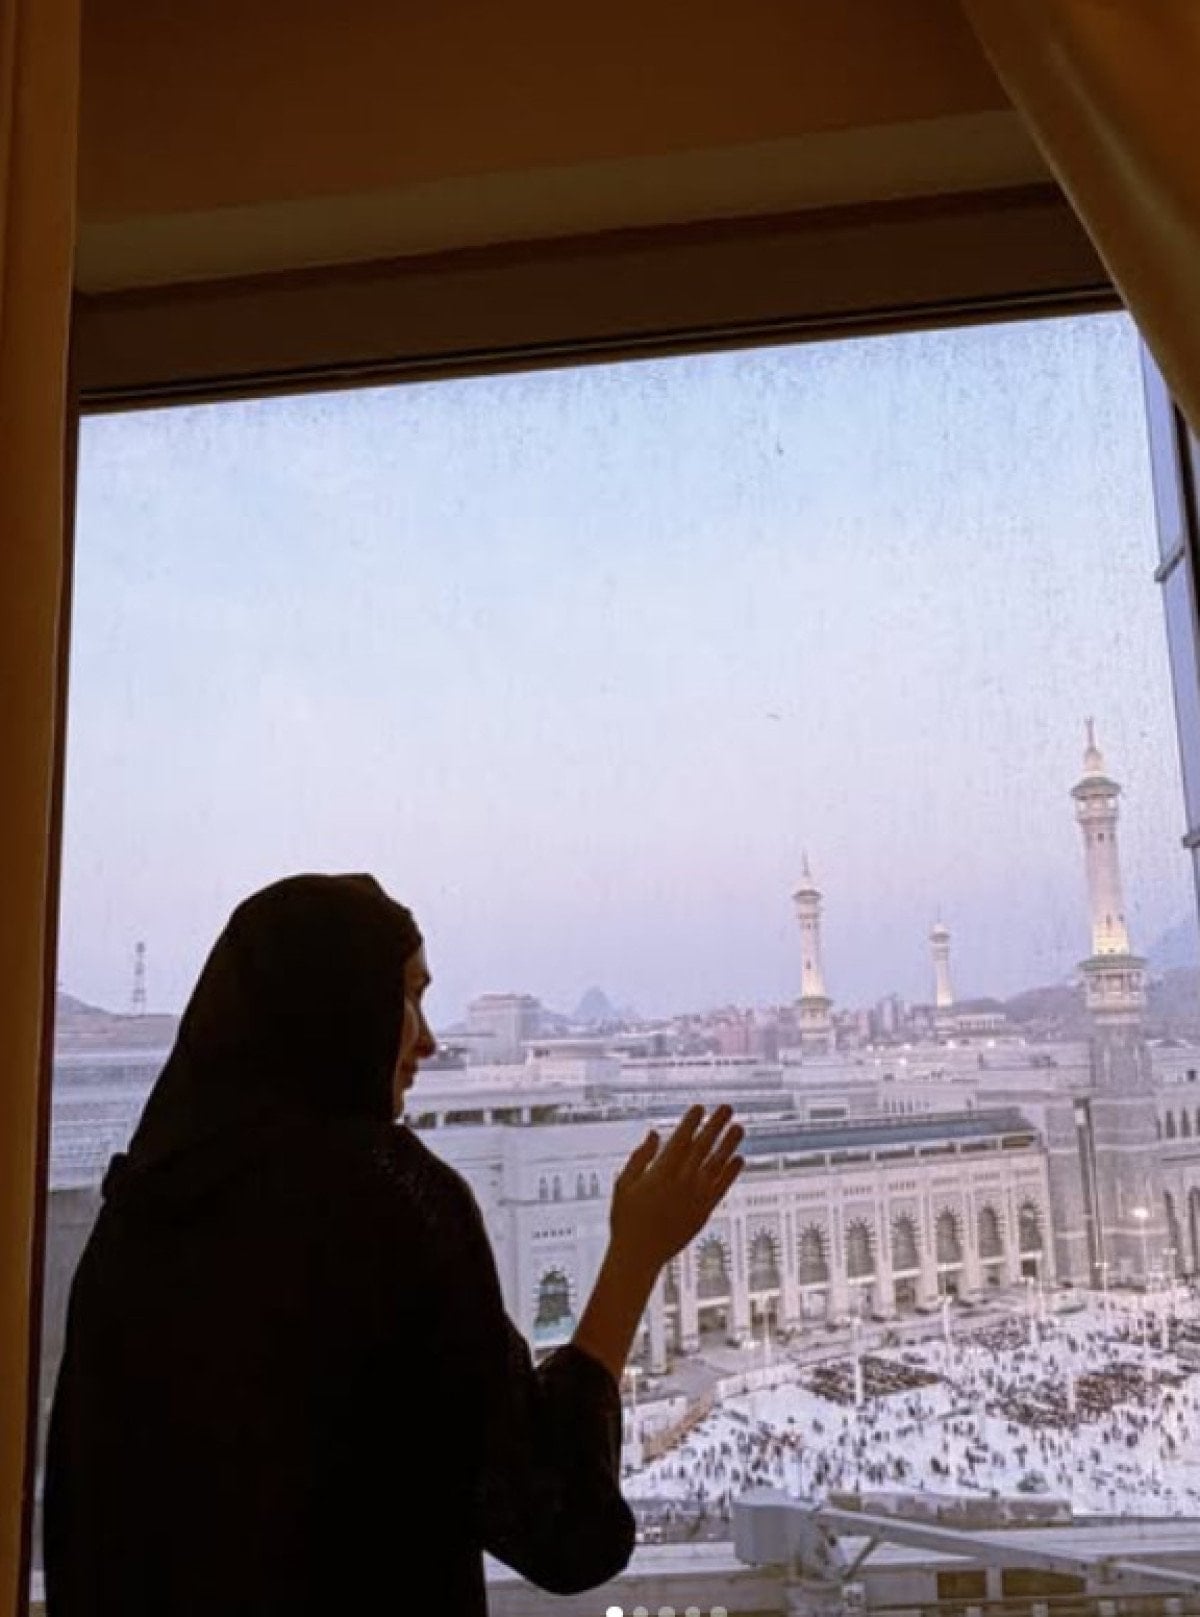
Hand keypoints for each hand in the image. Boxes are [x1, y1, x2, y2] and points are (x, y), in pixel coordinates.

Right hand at [609, 1103, 744, 1276]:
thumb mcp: (624, 1184)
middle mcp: (682, 1183)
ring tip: (739, 1128)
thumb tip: (654, 1134)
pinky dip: (731, 1173)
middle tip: (727, 1108)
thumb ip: (640, 1157)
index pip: (681, 1141)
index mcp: (660, 1173)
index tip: (700, 1107)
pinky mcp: (703, 1212)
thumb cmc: (626, 1220)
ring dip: (729, 1145)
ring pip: (717, 1166)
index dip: (691, 1122)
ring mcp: (695, 1198)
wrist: (639, 1256)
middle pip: (703, 1148)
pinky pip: (722, 1188)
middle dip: (715, 1126)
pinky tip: (739, 1159)